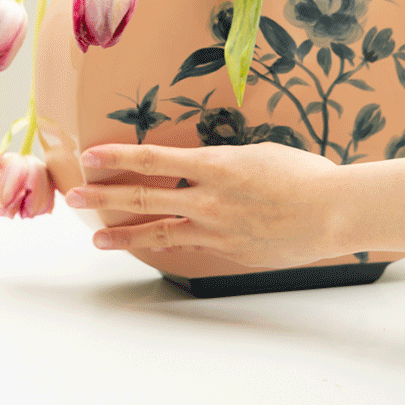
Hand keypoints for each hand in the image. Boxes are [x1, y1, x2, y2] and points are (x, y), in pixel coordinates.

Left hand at [65, 141, 341, 269]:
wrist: (330, 212)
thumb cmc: (301, 174)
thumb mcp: (255, 153)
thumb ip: (221, 162)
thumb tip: (201, 167)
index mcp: (215, 165)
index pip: (153, 160)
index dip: (117, 157)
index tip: (90, 156)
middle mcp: (207, 199)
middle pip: (144, 198)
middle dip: (104, 197)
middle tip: (73, 196)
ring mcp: (215, 230)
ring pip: (158, 231)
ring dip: (123, 234)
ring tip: (96, 237)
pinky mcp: (226, 252)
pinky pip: (187, 248)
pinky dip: (163, 246)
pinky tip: (148, 246)